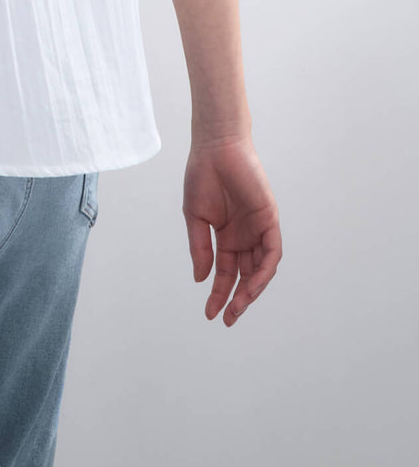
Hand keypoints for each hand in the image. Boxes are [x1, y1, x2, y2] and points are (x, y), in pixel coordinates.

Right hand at [183, 135, 281, 326]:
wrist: (215, 148)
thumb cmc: (202, 177)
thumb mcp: (196, 218)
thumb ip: (201, 249)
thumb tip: (201, 279)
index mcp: (226, 237)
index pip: (225, 273)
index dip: (218, 294)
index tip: (210, 313)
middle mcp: (245, 236)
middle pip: (245, 276)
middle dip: (238, 299)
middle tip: (227, 318)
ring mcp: (258, 229)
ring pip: (261, 268)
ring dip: (252, 290)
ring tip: (238, 307)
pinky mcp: (269, 219)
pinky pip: (272, 251)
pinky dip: (265, 270)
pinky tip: (252, 284)